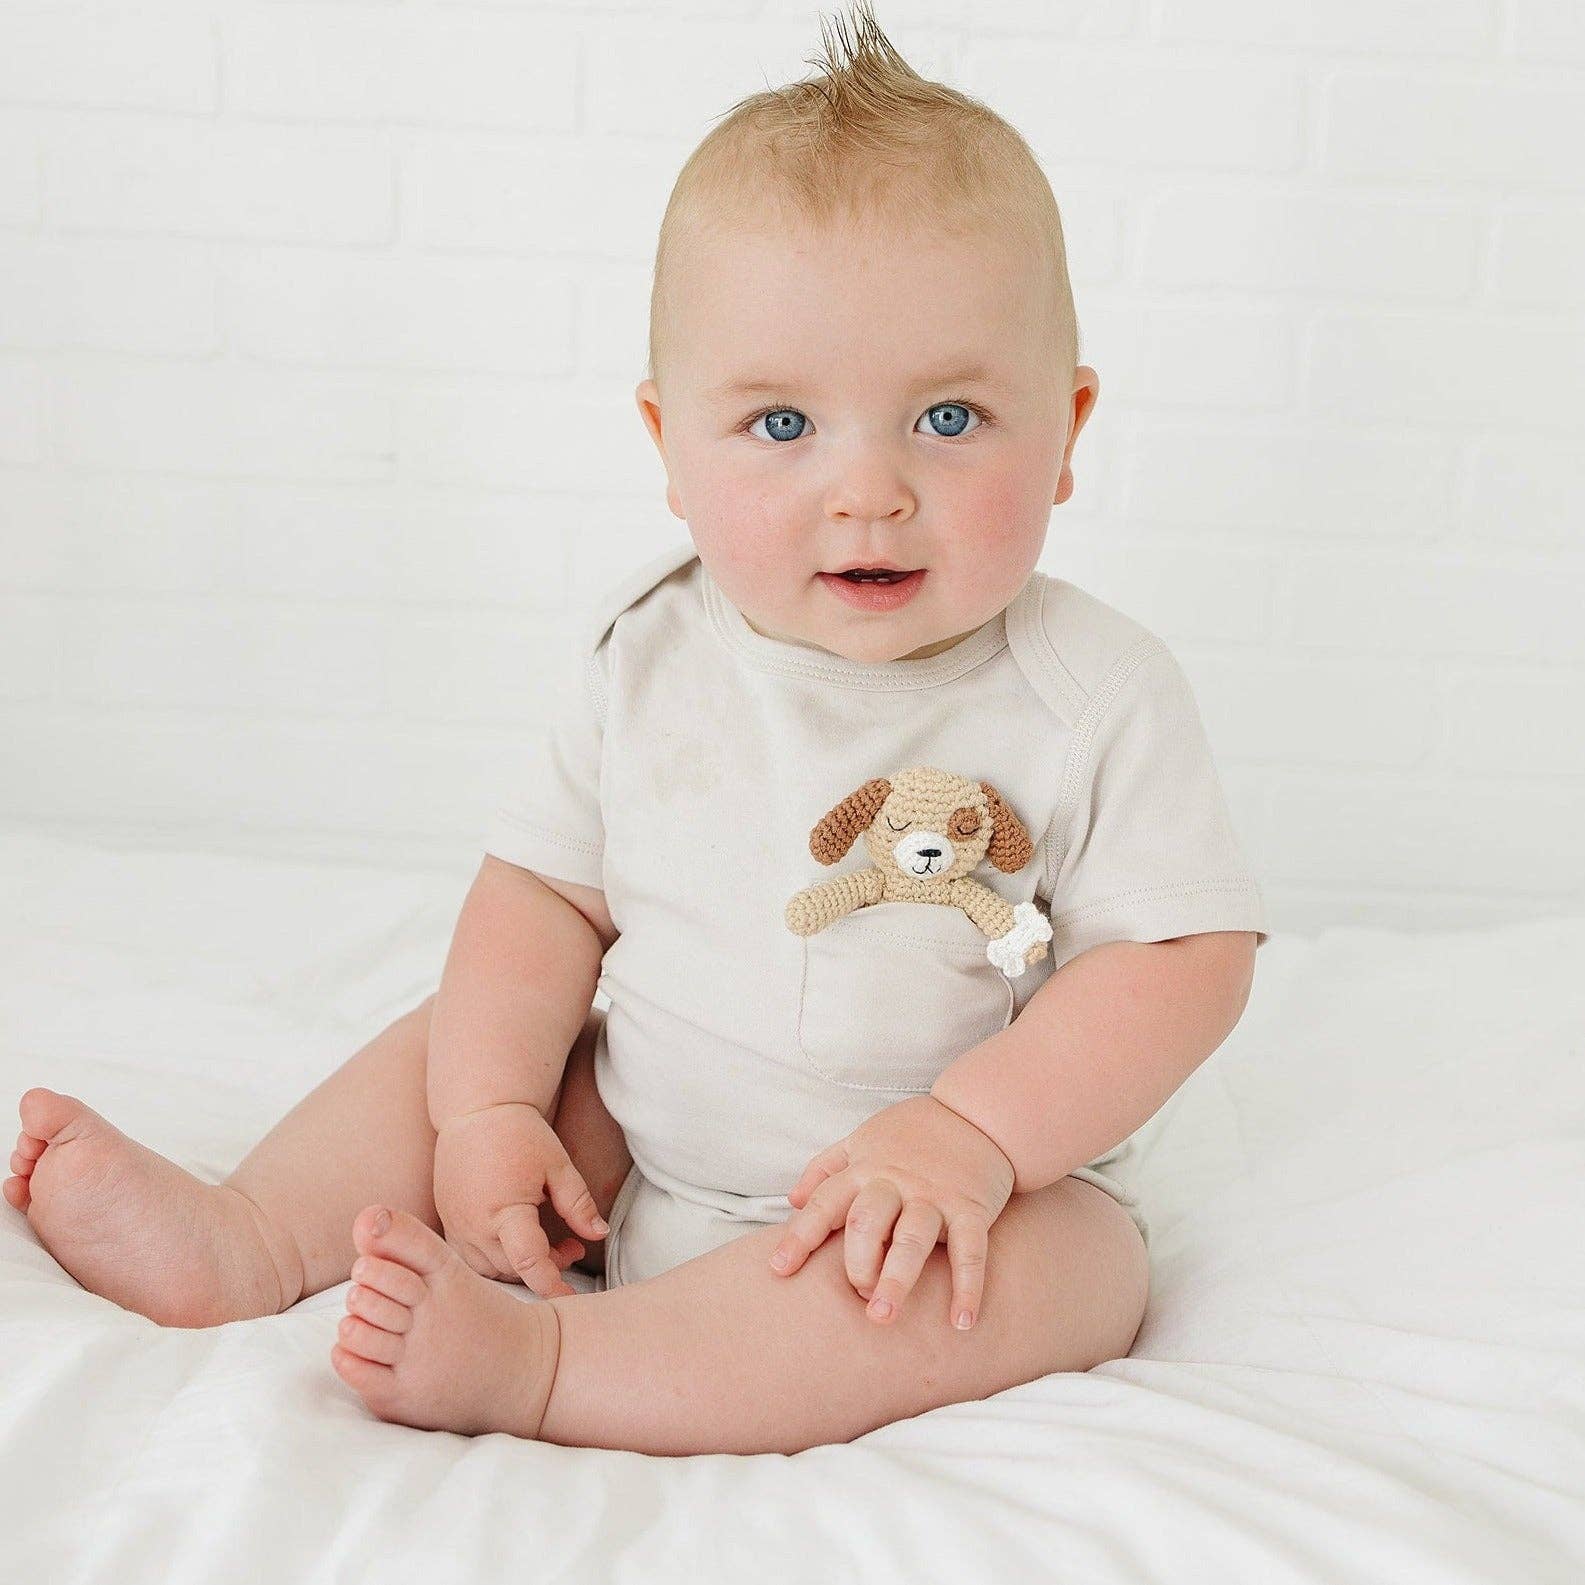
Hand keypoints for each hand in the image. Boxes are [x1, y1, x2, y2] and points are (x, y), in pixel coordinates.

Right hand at [432, 1102, 607, 1296]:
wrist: (476, 1111)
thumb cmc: (520, 1134)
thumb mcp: (558, 1165)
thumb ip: (578, 1204)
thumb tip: (599, 1234)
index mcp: (504, 1210)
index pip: (528, 1263)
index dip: (552, 1284)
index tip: (571, 1299)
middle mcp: (473, 1225)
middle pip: (512, 1270)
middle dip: (546, 1268)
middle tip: (572, 1246)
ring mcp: (455, 1227)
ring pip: (489, 1269)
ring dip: (519, 1267)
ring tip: (547, 1241)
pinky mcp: (447, 1223)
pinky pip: (470, 1258)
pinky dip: (495, 1260)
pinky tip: (516, 1239)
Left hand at [767, 1094, 1015, 1330]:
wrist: (978, 1112)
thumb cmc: (913, 1132)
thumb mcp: (862, 1139)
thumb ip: (826, 1167)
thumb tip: (792, 1200)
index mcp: (865, 1168)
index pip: (824, 1203)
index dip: (800, 1236)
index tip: (779, 1270)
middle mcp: (896, 1182)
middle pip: (866, 1224)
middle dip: (855, 1263)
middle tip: (857, 1297)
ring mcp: (935, 1196)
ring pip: (911, 1239)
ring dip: (896, 1280)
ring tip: (881, 1317)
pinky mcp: (973, 1208)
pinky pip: (970, 1250)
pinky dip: (968, 1286)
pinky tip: (962, 1321)